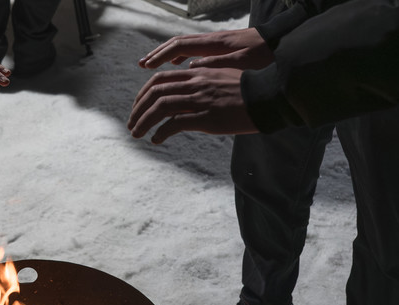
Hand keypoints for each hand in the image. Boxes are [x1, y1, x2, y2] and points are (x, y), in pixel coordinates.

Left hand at [128, 67, 258, 142]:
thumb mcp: (221, 76)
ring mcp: (199, 101)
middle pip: (155, 92)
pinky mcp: (206, 118)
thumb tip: (191, 71)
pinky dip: (161, 132)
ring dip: (144, 122)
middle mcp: (194, 85)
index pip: (160, 80)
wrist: (267, 98)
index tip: (138, 106)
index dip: (143, 93)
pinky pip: (175, 124)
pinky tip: (156, 140)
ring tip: (137, 133)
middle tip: (131, 123)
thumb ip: (203, 75)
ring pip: (160, 108)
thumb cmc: (246, 90)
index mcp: (197, 74)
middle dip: (138, 109)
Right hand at [139, 28, 273, 70]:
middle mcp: (212, 41)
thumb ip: (215, 65)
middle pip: (177, 43)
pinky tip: (180, 67)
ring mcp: (217, 43)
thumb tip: (190, 67)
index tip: (146, 67)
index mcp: (214, 44)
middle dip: (158, 54)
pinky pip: (195, 49)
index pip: (180, 46)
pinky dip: (182, 57)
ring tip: (154, 67)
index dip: (161, 56)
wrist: (284, 44)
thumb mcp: (241, 64)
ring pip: (185, 46)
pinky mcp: (222, 48)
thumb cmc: (266, 57)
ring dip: (168, 55)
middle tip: (142, 65)